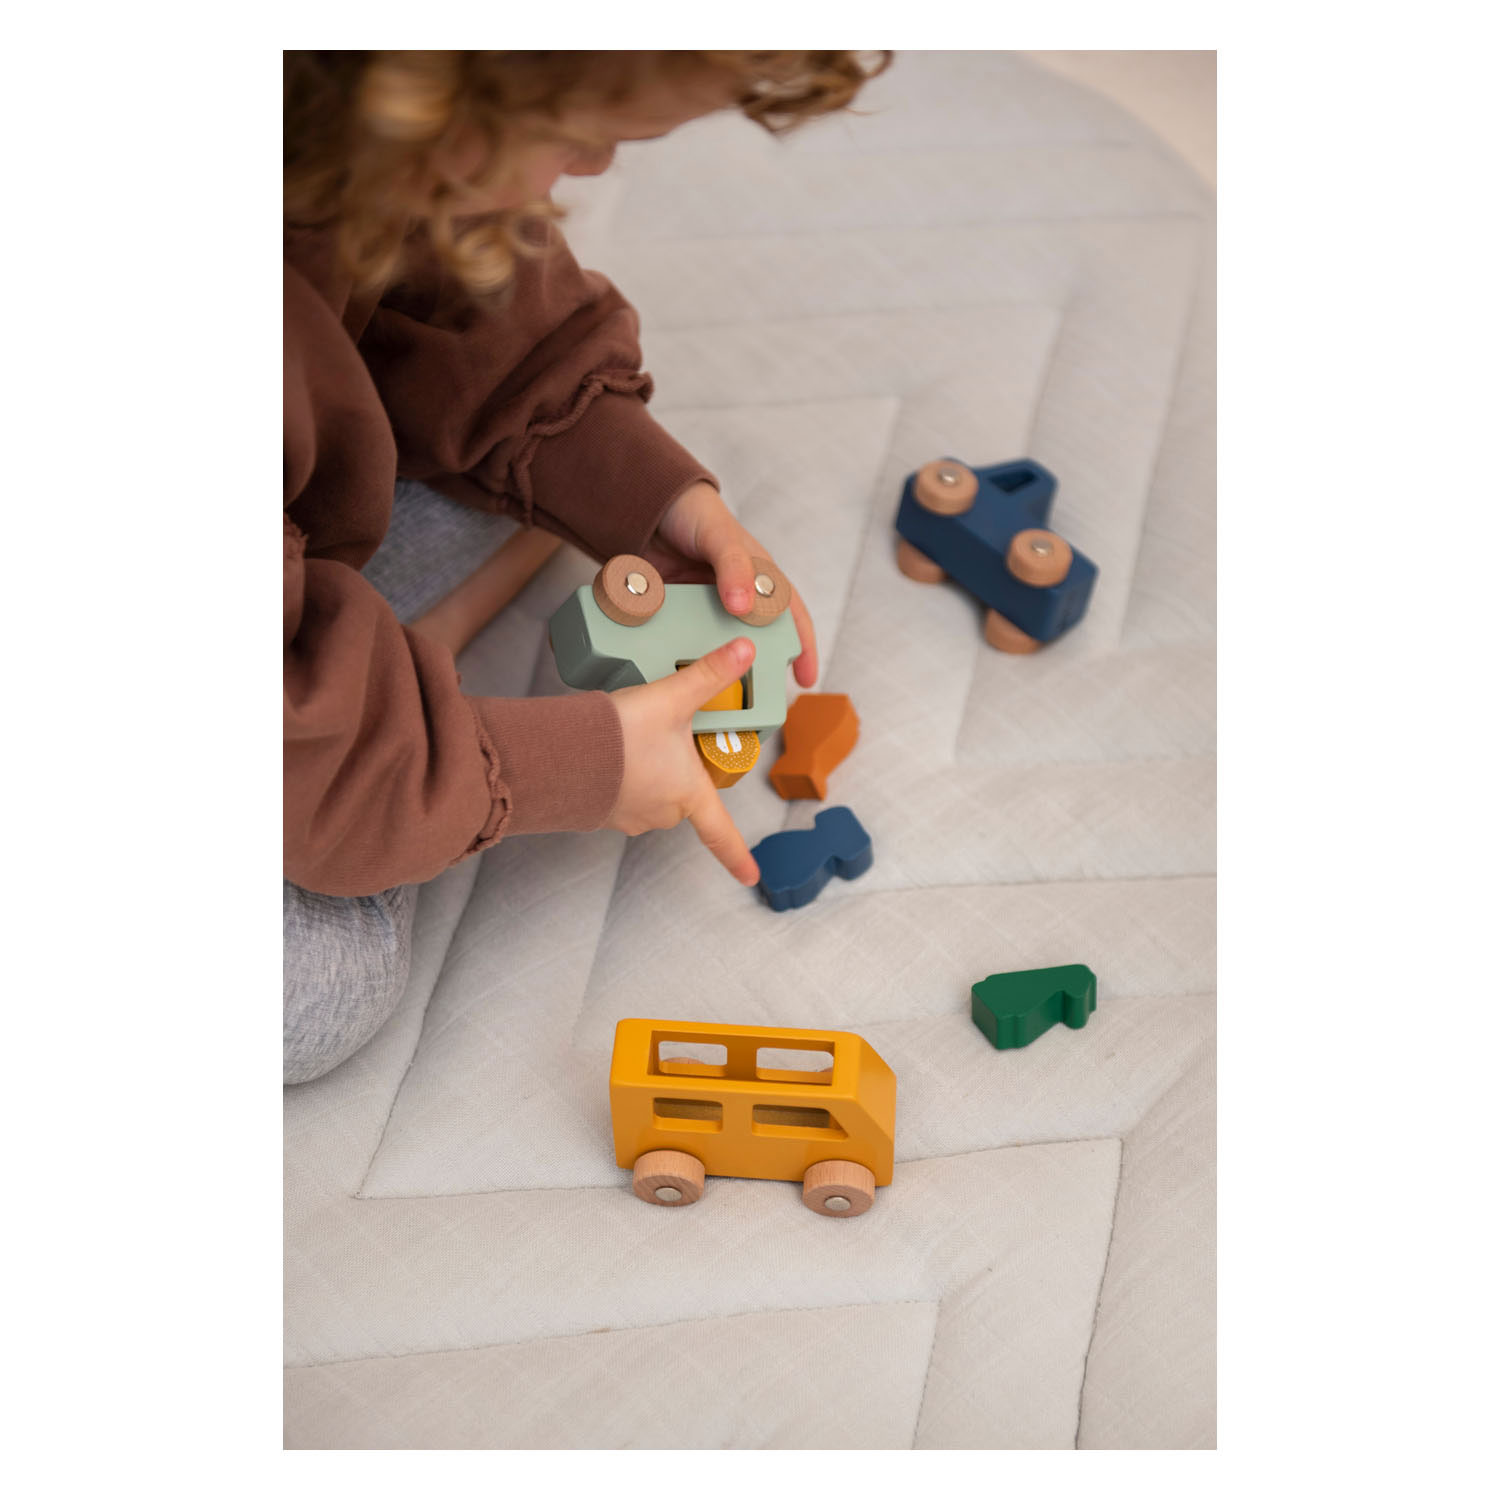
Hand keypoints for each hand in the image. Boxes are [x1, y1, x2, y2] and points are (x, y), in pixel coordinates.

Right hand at [608, 637, 759, 884]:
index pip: (721, 834)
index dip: (738, 857)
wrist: (557, 751)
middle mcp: (662, 813)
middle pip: (684, 796)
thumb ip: (709, 673)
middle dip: (677, 769)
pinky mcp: (598, 812)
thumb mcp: (671, 698)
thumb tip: (746, 649)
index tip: (752, 878)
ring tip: (629, 739)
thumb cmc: (619, 734)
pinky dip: (617, 775)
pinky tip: (606, 752)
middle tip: (662, 735)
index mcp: (688, 795)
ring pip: (649, 793)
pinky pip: (618, 795)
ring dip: (644, 771)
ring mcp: (628, 817)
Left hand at [650, 481, 818, 688]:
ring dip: (718, 667)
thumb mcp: (720, 536)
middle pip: (755, 639)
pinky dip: (681, 654)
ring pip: (719, 645)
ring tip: (717, 695)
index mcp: (759, 578)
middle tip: (759, 698)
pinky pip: (682, 638)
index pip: (789, 616)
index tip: (806, 678)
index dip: (803, 646)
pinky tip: (677, 672)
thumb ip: (734, 567)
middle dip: (759, 668)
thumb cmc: (696, 513)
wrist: (648, 504)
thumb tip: (744, 608)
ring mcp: (706, 607)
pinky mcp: (677, 612)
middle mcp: (737, 597)